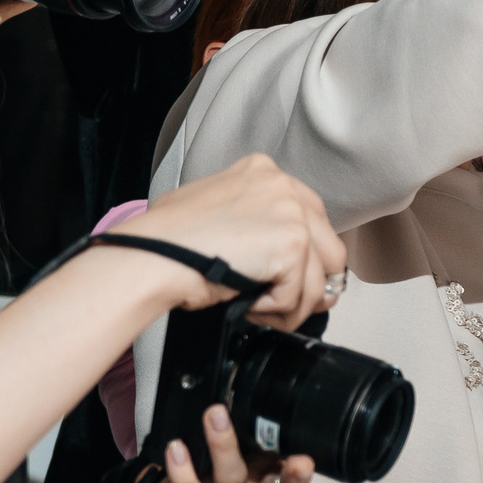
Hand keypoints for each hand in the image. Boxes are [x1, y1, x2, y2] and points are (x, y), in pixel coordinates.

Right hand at [115, 155, 345, 330]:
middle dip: (312, 282)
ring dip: (292, 304)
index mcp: (262, 171)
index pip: (308, 217)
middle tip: (290, 305)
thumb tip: (264, 253)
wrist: (155, 255)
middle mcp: (283, 186)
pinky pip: (299, 295)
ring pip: (317, 277)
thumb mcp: (208, 206)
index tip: (289, 277)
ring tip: (260, 311)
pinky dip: (275, 311)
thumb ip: (245, 216)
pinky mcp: (293, 245)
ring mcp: (291, 214)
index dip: (302, 255)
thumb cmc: (165, 239)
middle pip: (327, 246)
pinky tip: (248, 305)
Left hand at [148, 403, 314, 482]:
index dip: (300, 475)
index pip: (292, 479)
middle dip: (279, 469)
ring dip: (223, 445)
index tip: (306, 461)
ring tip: (214, 415)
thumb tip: (258, 379)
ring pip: (227, 478)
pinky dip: (182, 468)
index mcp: (267, 474)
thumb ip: (253, 426)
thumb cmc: (218, 467)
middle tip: (277, 438)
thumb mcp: (243, 449)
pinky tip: (176, 446)